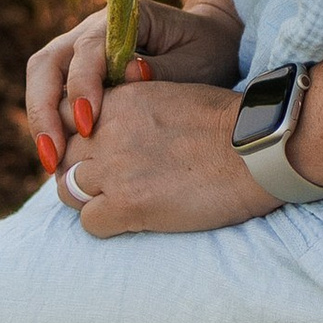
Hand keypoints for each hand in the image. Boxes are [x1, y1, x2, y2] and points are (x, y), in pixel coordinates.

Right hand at [24, 0, 240, 174]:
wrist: (210, 42)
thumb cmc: (206, 51)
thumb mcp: (197, 62)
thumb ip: (163, 70)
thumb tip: (130, 76)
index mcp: (122, 19)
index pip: (87, 48)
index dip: (82, 85)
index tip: (89, 125)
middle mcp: (91, 30)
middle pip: (47, 63)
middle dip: (44, 109)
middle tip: (54, 154)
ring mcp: (79, 50)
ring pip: (42, 78)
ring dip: (41, 120)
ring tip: (51, 162)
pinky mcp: (78, 73)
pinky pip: (52, 95)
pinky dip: (50, 124)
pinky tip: (58, 158)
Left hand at [55, 76, 274, 236]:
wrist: (259, 148)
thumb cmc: (232, 125)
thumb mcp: (172, 97)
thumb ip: (137, 111)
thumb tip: (125, 133)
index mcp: (122, 98)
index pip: (68, 114)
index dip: (76, 136)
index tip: (93, 151)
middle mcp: (109, 129)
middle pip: (63, 154)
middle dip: (77, 170)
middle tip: (104, 184)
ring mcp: (115, 168)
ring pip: (67, 190)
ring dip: (87, 200)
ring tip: (118, 204)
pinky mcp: (128, 205)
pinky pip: (89, 223)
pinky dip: (106, 225)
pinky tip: (134, 221)